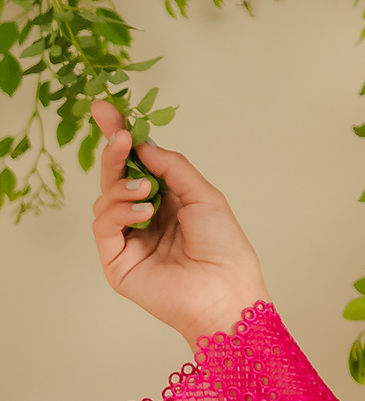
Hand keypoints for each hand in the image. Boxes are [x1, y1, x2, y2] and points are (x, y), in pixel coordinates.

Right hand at [89, 100, 266, 349]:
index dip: (121, 137)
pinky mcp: (116, 260)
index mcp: (167, 200)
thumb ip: (172, 167)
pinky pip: (103, 225)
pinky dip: (118, 211)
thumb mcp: (203, 195)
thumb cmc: (224, 247)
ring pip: (104, 198)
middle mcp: (144, 216)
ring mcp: (128, 239)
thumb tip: (143, 143)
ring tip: (146, 191)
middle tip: (117, 135)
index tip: (106, 109)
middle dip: (113, 151)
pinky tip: (143, 211)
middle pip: (116, 176)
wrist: (225, 291)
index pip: (136, 163)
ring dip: (122, 186)